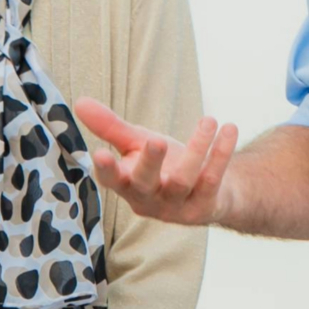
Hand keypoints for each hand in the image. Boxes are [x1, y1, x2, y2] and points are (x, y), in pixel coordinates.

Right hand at [76, 99, 237, 226]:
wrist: (212, 190)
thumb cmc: (166, 165)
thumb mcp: (137, 145)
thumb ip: (111, 128)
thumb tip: (79, 102)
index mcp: (128, 185)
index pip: (112, 180)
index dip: (106, 170)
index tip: (100, 153)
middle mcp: (150, 200)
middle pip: (146, 184)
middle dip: (150, 162)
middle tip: (157, 139)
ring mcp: (177, 206)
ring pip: (183, 180)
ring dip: (197, 149)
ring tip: (209, 120)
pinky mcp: (205, 206)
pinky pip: (212, 180)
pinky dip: (221, 154)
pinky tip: (228, 129)